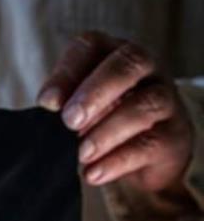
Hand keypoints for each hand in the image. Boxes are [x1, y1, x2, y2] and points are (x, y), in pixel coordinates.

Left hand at [37, 31, 193, 197]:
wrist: (152, 151)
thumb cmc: (108, 119)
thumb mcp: (83, 108)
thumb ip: (66, 104)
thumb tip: (47, 105)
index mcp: (113, 54)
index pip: (91, 47)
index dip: (67, 72)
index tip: (47, 103)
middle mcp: (145, 69)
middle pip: (128, 64)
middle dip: (95, 92)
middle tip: (70, 121)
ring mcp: (165, 99)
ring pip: (144, 105)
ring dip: (107, 131)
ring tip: (82, 153)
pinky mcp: (173, 135)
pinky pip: (149, 144)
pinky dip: (118, 160)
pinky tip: (94, 173)